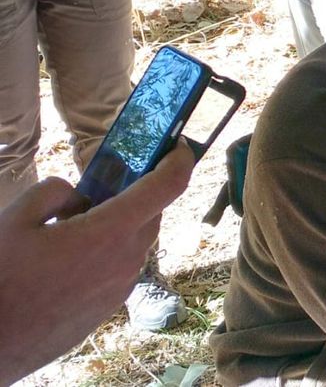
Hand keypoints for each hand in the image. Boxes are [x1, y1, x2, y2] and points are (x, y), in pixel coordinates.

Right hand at [0, 146, 194, 382]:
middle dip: (138, 194)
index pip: (169, 185)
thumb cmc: (1, 279)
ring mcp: (120, 287)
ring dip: (119, 226)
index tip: (178, 145)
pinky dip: (107, 253)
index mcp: (110, 232)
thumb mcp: (18, 218)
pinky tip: (68, 259)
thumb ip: (56, 192)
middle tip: (106, 185)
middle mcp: (127, 260)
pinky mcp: (108, 307)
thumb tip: (78, 198)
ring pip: (135, 243)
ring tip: (74, 226)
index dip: (180, 159)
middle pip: (152, 214)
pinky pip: (119, 268)